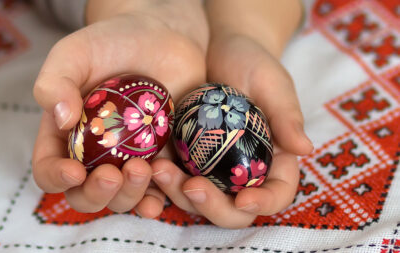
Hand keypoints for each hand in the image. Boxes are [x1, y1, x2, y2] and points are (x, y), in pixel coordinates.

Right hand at [32, 0, 207, 217]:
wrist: (160, 36)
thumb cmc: (111, 43)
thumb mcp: (74, 53)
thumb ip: (55, 82)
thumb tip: (60, 119)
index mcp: (66, 135)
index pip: (49, 169)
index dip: (56, 178)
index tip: (73, 171)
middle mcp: (96, 154)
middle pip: (86, 194)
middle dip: (97, 194)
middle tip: (112, 176)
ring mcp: (129, 158)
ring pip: (124, 197)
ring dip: (130, 196)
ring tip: (143, 170)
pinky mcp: (162, 156)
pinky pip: (160, 188)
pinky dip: (162, 195)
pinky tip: (165, 185)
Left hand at [151, 0, 312, 228]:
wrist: (219, 49)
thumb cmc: (254, 63)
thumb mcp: (274, 84)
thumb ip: (287, 116)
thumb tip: (305, 149)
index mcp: (274, 160)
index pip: (277, 193)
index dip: (264, 203)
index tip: (244, 198)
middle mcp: (243, 170)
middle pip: (233, 208)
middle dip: (213, 206)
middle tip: (192, 186)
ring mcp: (212, 167)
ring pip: (199, 198)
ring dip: (179, 193)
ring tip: (160, 170)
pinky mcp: (186, 157)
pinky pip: (175, 176)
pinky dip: (162, 178)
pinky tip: (148, 166)